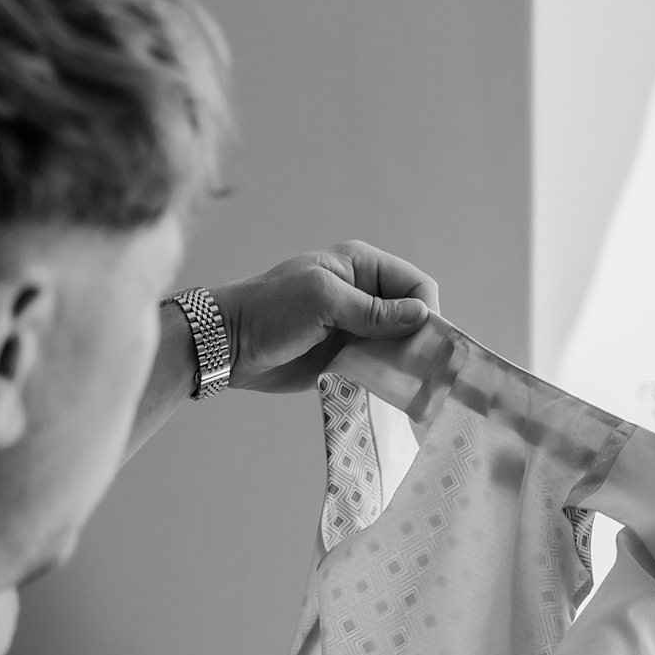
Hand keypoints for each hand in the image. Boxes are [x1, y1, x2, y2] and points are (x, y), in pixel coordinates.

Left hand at [213, 240, 440, 394]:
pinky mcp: (348, 355)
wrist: (226, 346)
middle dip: (420, 339)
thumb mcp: (323, 301)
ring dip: (405, 361)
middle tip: (421, 367)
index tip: (427, 342)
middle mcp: (365, 294)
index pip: (416, 284)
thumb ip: (373, 310)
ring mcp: (357, 326)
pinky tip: (390, 388)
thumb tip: (421, 316)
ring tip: (408, 382)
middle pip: (413, 315)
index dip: (426, 310)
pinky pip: (381, 364)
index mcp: (362, 267)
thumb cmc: (270, 310)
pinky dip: (388, 375)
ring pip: (400, 343)